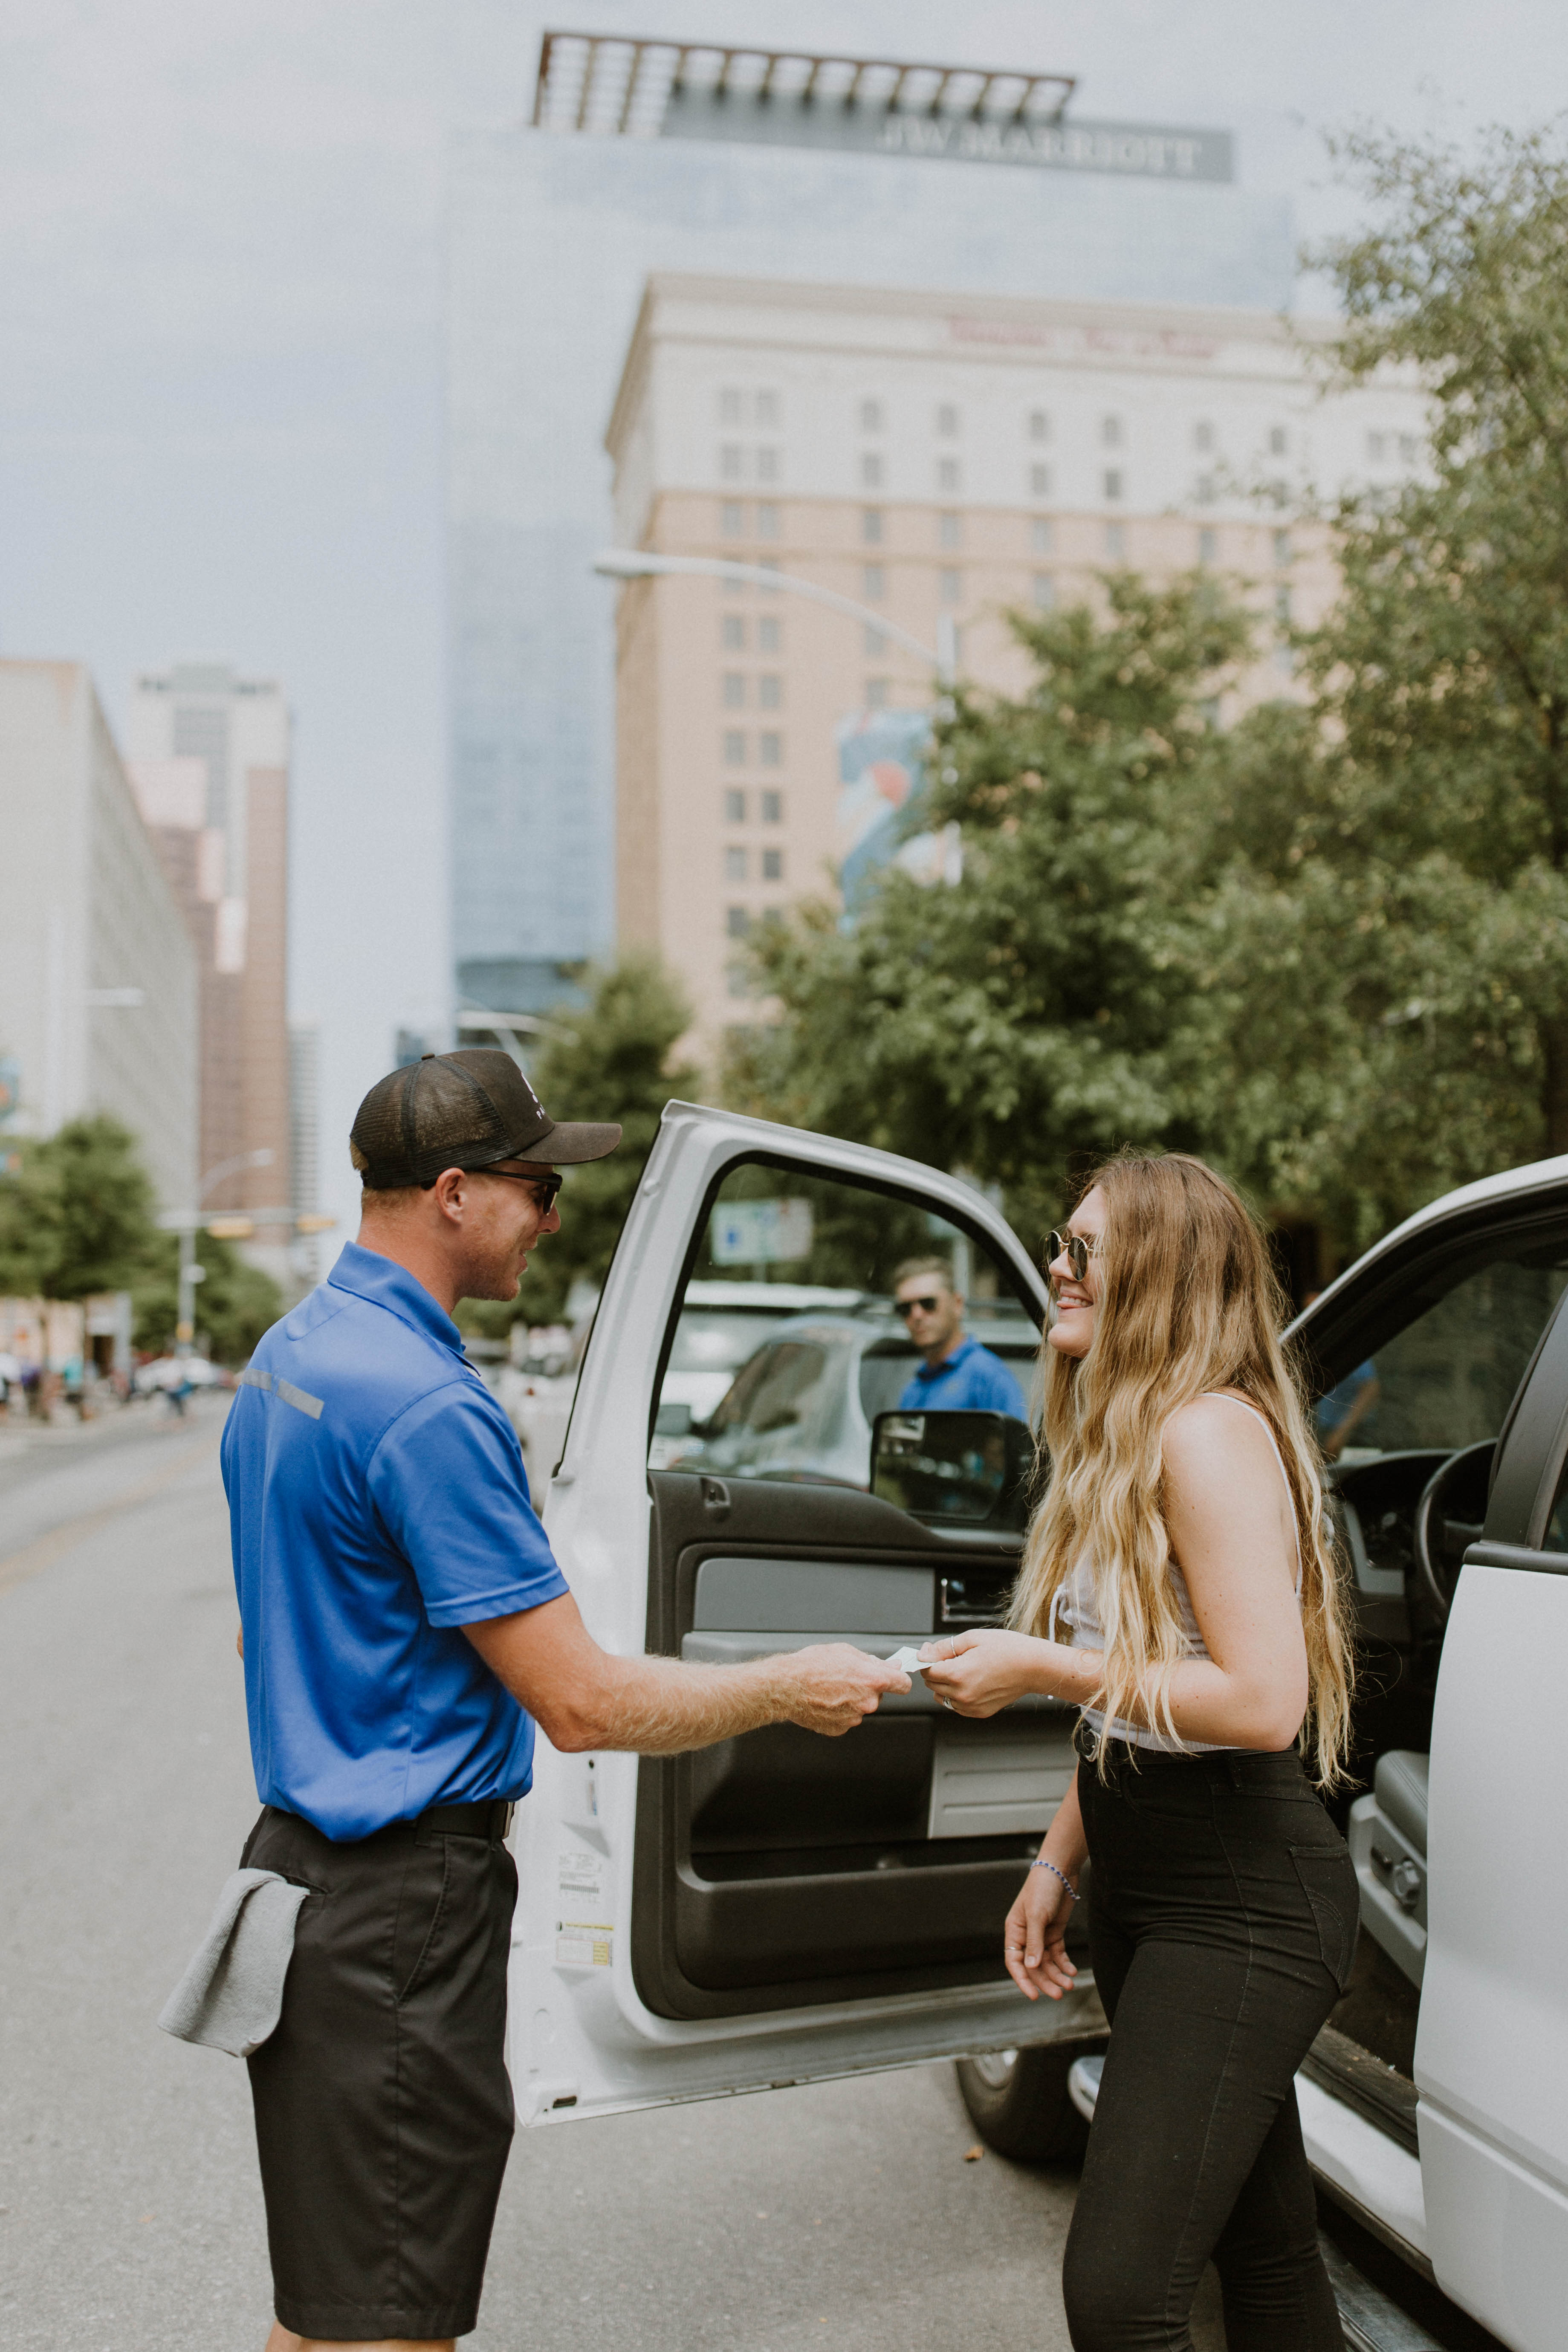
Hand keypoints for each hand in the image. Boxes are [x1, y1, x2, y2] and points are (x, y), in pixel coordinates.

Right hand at [776, 1644, 910, 1736]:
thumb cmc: (812, 1665)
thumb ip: (873, 1662)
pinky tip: (825, 1701)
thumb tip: (891, 1666)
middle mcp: (868, 1703)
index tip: (894, 1679)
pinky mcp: (840, 1729)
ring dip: (852, 1700)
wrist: (786, 1686)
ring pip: (861, 1708)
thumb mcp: (846, 1651)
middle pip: (878, 1696)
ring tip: (830, 1689)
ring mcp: (854, 1718)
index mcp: (873, 1680)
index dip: (898, 1680)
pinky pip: (846, 1719)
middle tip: (846, 1678)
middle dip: (867, 1688)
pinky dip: (839, 1712)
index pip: (903, 1684)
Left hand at [920, 1629, 1043, 1716]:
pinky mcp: (980, 1712)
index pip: (926, 1671)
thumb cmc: (1007, 1649)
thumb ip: (943, 1647)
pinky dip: (957, 1695)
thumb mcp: (972, 1638)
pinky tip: (972, 1681)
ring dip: (944, 1685)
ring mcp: (971, 1706)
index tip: (932, 1652)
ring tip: (963, 1670)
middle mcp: (962, 1694)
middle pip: (932, 1685)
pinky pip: (956, 1706)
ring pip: (942, 1697)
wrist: (1034, 1667)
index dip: (926, 1659)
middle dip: (936, 1670)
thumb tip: (924, 1653)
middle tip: (953, 1657)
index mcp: (957, 1674)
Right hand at [1004, 1866, 1078, 2001]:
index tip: (1034, 1996)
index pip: (1014, 1962)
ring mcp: (1041, 1935)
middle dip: (1046, 1981)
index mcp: (1014, 1931)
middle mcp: (1026, 1936)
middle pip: (1033, 1966)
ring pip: (1047, 1963)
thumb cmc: (1042, 1888)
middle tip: (1059, 1994)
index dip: (1022, 1980)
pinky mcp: (1054, 1932)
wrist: (1060, 1869)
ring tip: (1070, 1984)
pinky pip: (1058, 1954)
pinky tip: (1072, 1971)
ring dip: (1058, 1975)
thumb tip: (1031, 1967)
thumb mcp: (1037, 1915)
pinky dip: (1065, 1964)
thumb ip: (1034, 1942)